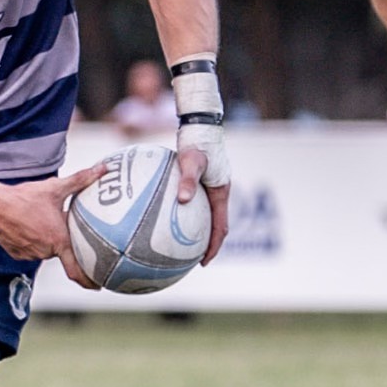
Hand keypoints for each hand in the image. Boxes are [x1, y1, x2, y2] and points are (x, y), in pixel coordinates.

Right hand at [0, 162, 109, 283]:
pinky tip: (29, 225)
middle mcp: (46, 251)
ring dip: (48, 238)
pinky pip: (32, 248)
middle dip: (63, 238)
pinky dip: (34, 239)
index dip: (89, 279)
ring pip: (46, 247)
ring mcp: (31, 254)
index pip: (76, 268)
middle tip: (60, 223)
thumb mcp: (55, 188)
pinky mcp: (18, 254)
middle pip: (62, 248)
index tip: (98, 284)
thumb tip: (102, 169)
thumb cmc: (24, 199)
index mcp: (59, 240)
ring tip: (41, 220)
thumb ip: (81, 180)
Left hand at [173, 142, 231, 264]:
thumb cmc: (197, 142)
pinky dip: (184, 213)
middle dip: (206, 244)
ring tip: (181, 245)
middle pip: (215, 225)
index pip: (221, 227)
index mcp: (220, 193)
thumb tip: (182, 200)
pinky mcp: (200, 180)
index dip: (214, 246)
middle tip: (192, 259)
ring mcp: (209, 187)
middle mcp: (217, 192)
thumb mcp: (192, 162)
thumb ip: (188, 180)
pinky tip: (166, 216)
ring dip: (196, 231)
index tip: (203, 261)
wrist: (200, 124)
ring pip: (204, 215)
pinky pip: (193, 202)